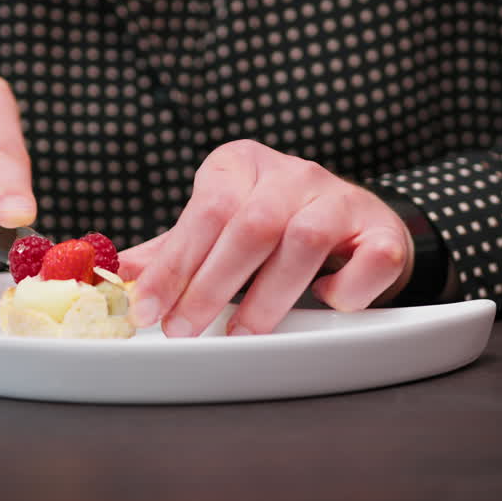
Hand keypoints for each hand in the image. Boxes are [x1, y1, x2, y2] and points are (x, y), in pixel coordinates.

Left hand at [119, 140, 414, 336]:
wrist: (353, 217)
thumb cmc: (273, 224)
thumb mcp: (218, 224)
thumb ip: (173, 250)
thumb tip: (119, 276)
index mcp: (243, 164)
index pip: (204, 211)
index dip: (173, 265)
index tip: (148, 310)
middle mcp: (293, 174)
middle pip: (250, 226)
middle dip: (211, 287)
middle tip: (184, 331)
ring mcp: (341, 199)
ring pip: (304, 242)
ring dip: (267, 298)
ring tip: (240, 336)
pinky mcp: (383, 230)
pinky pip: (370, 260)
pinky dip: (345, 290)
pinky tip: (324, 304)